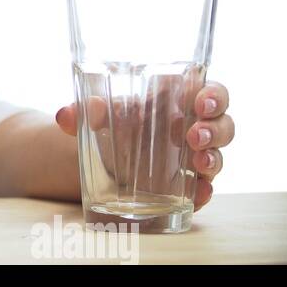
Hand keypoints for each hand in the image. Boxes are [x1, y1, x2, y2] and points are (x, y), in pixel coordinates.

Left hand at [55, 82, 233, 210]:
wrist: (103, 157)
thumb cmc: (114, 124)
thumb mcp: (100, 116)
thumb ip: (83, 113)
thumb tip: (64, 115)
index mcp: (180, 104)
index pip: (211, 94)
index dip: (214, 96)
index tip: (201, 101)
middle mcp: (194, 130)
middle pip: (222, 125)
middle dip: (215, 129)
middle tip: (194, 135)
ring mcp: (193, 160)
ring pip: (217, 156)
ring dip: (212, 158)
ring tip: (198, 161)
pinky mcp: (187, 187)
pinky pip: (203, 189)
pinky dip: (204, 191)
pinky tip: (199, 192)